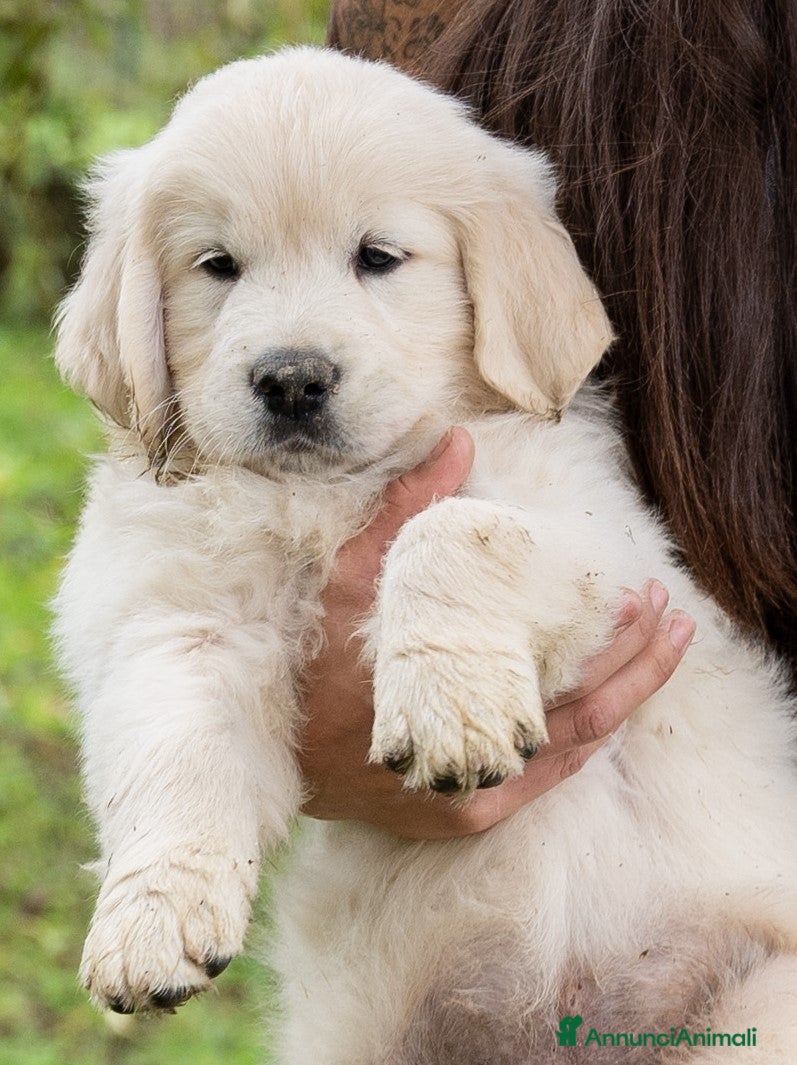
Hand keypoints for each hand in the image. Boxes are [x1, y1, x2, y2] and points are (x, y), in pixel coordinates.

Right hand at [298, 427, 695, 839]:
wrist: (290, 758)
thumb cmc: (320, 667)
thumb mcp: (353, 581)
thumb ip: (407, 513)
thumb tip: (457, 442)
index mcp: (458, 698)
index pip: (571, 680)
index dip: (621, 644)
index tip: (646, 597)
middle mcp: (480, 759)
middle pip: (591, 717)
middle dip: (640, 663)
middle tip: (668, 614)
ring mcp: (483, 792)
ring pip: (580, 748)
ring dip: (629, 695)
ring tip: (665, 646)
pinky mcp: (476, 812)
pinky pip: (551, 775)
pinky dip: (590, 735)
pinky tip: (617, 701)